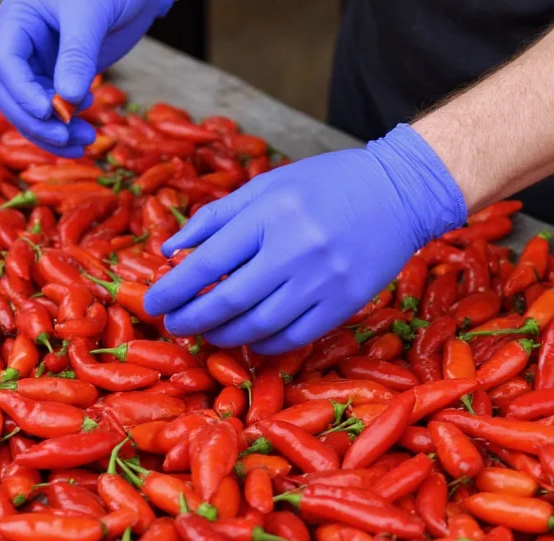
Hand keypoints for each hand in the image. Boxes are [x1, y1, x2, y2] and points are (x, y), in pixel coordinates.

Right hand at [0, 0, 172, 155]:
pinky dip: (65, 126)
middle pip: (9, 93)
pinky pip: (52, 110)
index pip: (5, 64)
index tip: (49, 112)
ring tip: (84, 142)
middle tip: (64, 135)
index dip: (22, 92)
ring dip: (52, 131)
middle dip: (34, 119)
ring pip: (29, 108)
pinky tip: (84, 133)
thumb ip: (77, 55)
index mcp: (17, 20)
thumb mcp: (91, 15)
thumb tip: (67, 99)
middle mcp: (21, 45)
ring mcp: (39, 64)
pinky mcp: (59, 79)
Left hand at [143, 124, 466, 354]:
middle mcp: (295, 249)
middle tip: (174, 325)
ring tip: (207, 332)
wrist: (400, 193)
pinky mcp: (345, 302)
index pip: (208, 261)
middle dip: (192, 319)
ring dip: (224, 335)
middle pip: (229, 300)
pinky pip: (295, 336)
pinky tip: (249, 339)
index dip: (175, 288)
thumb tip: (171, 250)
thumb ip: (217, 216)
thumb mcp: (268, 185)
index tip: (153, 303)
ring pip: (259, 325)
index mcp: (270, 214)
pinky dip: (264, 344)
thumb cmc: (326, 184)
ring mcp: (323, 280)